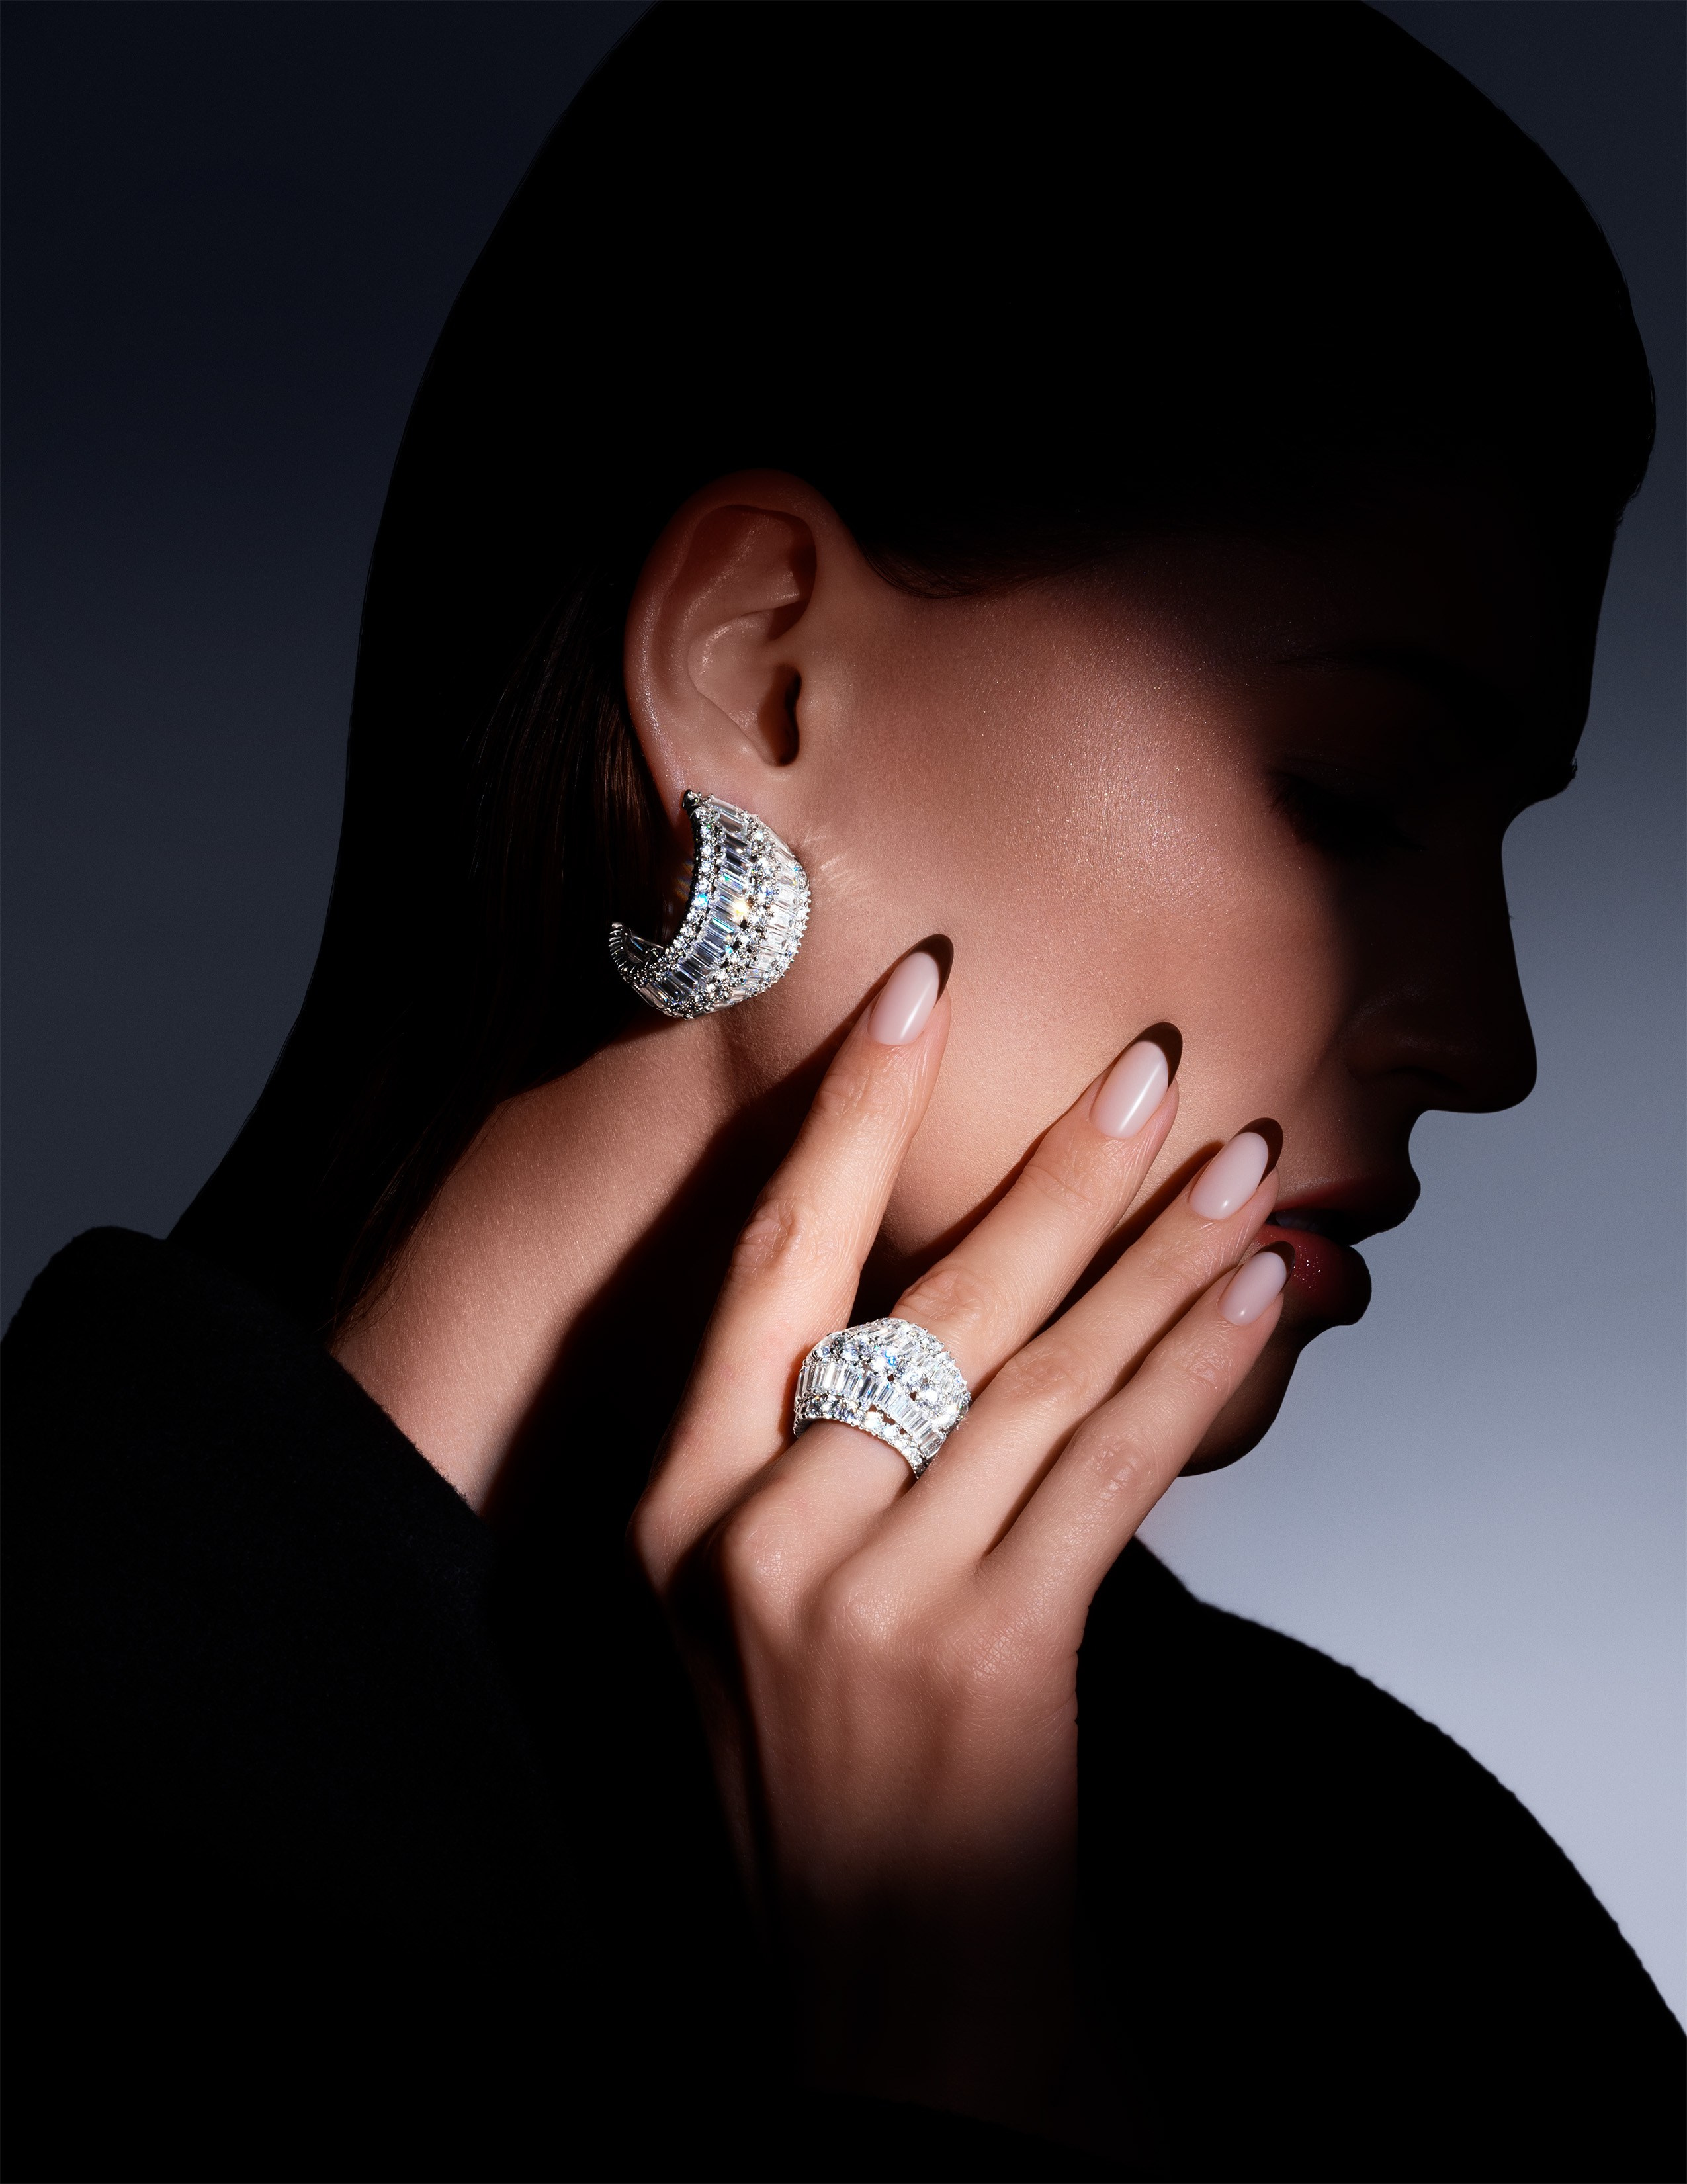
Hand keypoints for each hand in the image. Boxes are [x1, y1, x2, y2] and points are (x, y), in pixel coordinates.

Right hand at [630, 949, 1285, 2147]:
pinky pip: (1112, 1469)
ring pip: (1040, 1373)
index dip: (846, 1116)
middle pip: (930, 1299)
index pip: (769, 1261)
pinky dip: (1193, 1370)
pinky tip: (1255, 1294)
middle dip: (1057, 1169)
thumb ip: (808, 1451)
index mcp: (675, 1505)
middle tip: (1152, 1064)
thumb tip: (958, 1280)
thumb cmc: (814, 1778)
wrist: (878, 1991)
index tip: (914, 988)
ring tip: (1241, 1164)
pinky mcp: (988, 1656)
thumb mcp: (748, 1604)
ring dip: (1158, 1257)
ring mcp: (869, 1596)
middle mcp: (757, 1533)